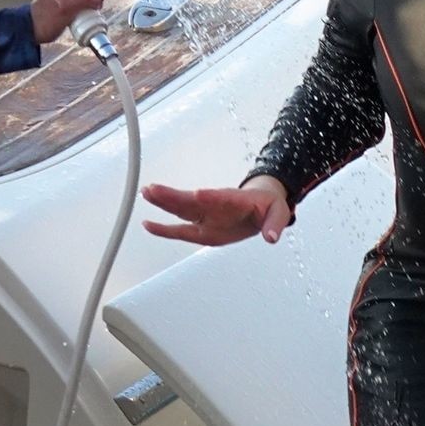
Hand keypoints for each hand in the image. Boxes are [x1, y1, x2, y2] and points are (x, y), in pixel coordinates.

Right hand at [141, 176, 291, 245]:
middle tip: (154, 188)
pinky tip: (147, 225)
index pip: (221, 198)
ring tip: (145, 193)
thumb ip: (275, 224)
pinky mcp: (201, 226)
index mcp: (235, 200)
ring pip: (181, 209)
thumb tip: (272, 237)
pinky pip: (180, 227)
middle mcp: (215, 206)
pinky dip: (164, 228)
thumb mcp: (278, 212)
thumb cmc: (267, 205)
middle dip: (173, 196)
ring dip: (163, 202)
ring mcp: (206, 215)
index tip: (198, 193)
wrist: (261, 204)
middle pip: (192, 201)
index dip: (211, 197)